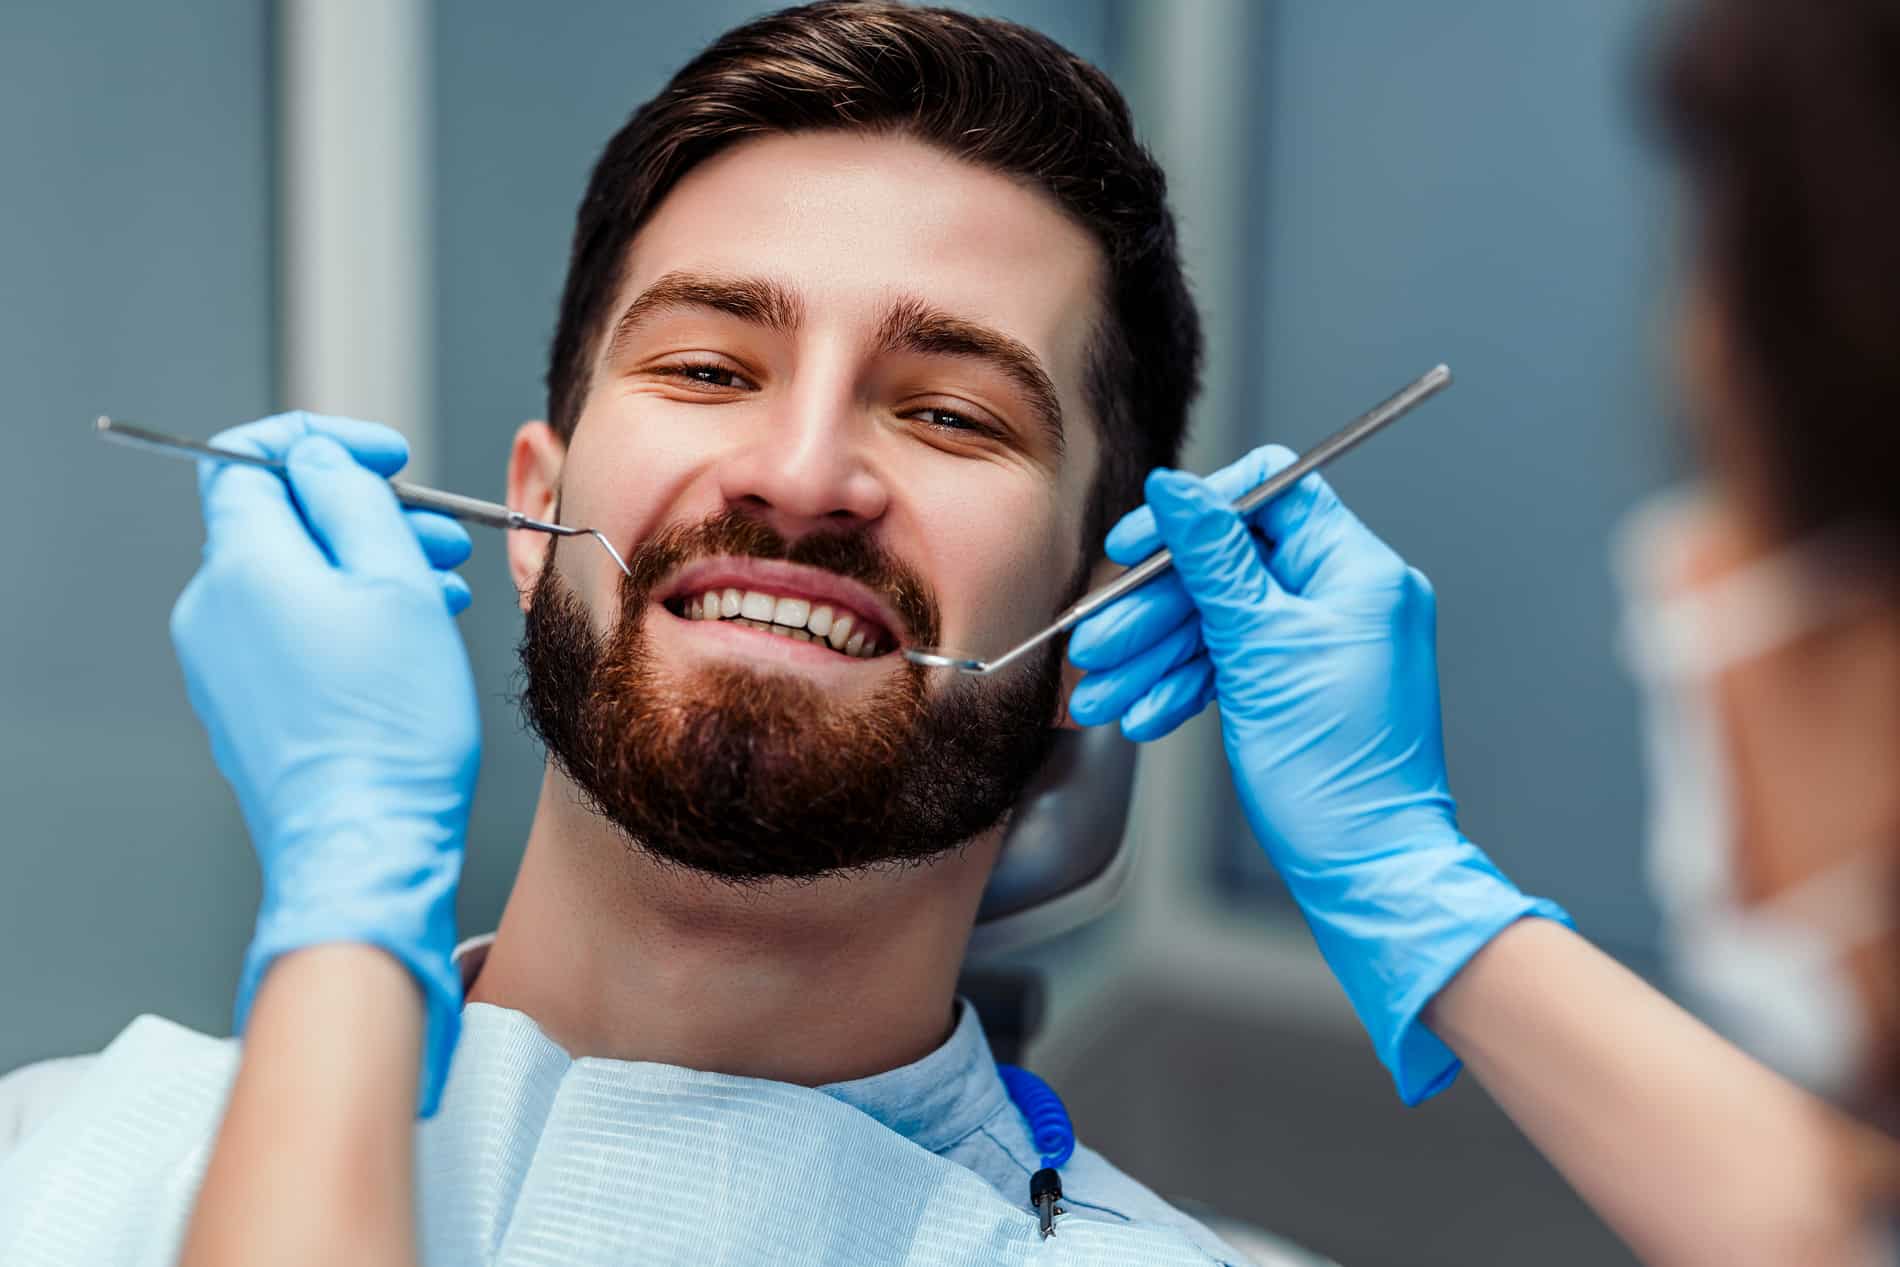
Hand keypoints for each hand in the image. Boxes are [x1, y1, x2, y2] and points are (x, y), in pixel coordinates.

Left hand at [169, 412, 479, 1114]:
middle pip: (282, 521)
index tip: (388, 458)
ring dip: (367, 566)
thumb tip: (319, 460)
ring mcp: (223, 665)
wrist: (366, 844)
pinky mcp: (247, 709)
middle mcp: (213, 611)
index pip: (250, 459)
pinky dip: (349, 615)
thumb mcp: (395, 583)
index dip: (323, 444)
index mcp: (243, 567)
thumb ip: (352, 501)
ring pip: (295, 578)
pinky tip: (410, 639)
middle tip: (439, 534)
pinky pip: (292, 632)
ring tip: (441, 589)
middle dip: (365, 512)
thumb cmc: (390, 726)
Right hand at [1067, 446, 1567, 1102]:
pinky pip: (1233, 664)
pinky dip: (1186, 686)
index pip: (1269, 494)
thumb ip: (1212, 559)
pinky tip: (1146, 715)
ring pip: (1220, 621)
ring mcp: (1324, 644)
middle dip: (1155, 609)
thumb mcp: (1258, 648)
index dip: (1192, 514)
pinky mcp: (1301, 686)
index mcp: (1356, 571)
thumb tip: (1179, 487)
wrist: (1367, 868)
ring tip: (1105, 694)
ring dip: (1155, 656)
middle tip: (1100, 643)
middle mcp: (1346, 598)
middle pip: (1229, 566)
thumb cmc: (1336, 769)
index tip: (1131, 547)